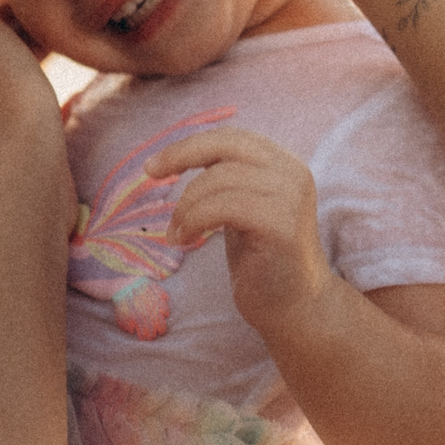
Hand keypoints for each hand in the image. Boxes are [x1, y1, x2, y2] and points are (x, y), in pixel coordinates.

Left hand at [151, 128, 335, 336]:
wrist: (294, 307)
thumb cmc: (261, 259)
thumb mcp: (240, 208)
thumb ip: (225, 179)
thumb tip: (179, 156)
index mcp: (284, 165)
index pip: (233, 137)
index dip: (190, 144)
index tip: (156, 164)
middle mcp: (292, 173)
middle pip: (227, 146)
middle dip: (182, 155)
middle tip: (151, 175)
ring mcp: (290, 198)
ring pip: (219, 180)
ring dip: (186, 206)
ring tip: (176, 232)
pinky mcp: (281, 225)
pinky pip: (223, 207)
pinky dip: (194, 220)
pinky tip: (186, 239)